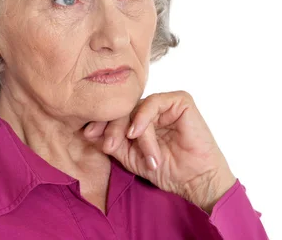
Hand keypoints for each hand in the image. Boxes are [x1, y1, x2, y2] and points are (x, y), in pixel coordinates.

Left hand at [83, 91, 236, 213]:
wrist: (194, 181)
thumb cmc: (167, 170)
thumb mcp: (131, 157)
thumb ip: (113, 142)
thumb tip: (88, 131)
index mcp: (141, 119)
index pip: (117, 114)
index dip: (101, 123)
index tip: (87, 134)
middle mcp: (153, 108)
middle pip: (124, 109)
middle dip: (112, 127)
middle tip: (108, 146)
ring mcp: (167, 103)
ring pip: (136, 107)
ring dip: (133, 132)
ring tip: (140, 154)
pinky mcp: (181, 101)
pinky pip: (153, 102)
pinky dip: (142, 118)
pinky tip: (137, 134)